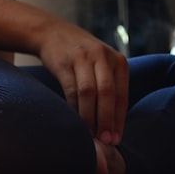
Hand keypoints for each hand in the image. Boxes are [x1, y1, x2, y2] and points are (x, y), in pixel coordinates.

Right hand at [37, 21, 128, 142]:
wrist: (52, 32)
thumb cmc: (81, 55)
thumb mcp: (102, 64)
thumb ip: (110, 86)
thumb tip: (113, 123)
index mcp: (118, 61)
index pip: (122, 95)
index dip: (119, 119)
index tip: (116, 139)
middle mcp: (102, 57)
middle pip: (107, 93)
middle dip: (107, 119)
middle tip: (105, 140)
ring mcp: (82, 58)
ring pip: (89, 92)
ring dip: (89, 116)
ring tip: (89, 134)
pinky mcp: (64, 62)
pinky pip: (71, 88)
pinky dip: (73, 107)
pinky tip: (74, 119)